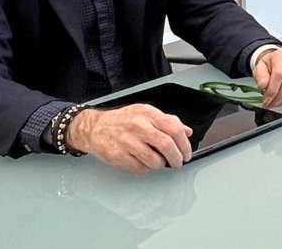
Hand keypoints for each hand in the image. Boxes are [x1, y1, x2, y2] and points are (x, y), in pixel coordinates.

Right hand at [67, 104, 192, 174]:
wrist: (95, 128)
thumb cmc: (122, 121)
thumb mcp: (146, 114)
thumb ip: (168, 121)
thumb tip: (187, 131)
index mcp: (147, 113)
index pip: (174, 129)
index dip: (184, 144)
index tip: (187, 153)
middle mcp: (138, 126)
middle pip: (166, 145)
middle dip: (177, 158)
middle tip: (178, 162)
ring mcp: (127, 141)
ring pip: (154, 160)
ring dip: (160, 164)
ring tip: (158, 161)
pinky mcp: (119, 155)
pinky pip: (141, 169)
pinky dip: (146, 169)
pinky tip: (144, 162)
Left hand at [252, 48, 281, 107]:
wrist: (276, 63)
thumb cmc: (269, 66)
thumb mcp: (259, 68)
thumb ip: (260, 77)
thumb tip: (263, 86)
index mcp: (281, 56)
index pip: (279, 75)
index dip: (272, 90)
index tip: (266, 100)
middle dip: (277, 99)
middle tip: (269, 104)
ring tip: (275, 102)